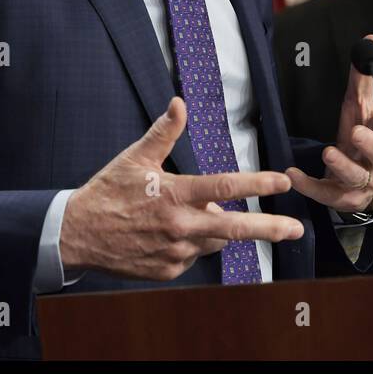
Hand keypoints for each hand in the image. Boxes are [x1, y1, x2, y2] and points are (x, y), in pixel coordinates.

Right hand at [59, 97, 305, 280]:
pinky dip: (193, 243)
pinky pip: (193, 256)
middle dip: (270, 228)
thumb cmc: (107, 192)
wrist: (77, 235)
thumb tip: (180, 103)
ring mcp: (175, 253)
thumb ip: (163, 132)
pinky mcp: (168, 270)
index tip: (282, 182)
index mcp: (174, 194)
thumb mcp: (134, 157)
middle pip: (235, 228)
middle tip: (295, 229)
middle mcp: (180, 226)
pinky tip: (172, 233)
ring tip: (200, 215)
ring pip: (214, 241)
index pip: (224, 187)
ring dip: (219, 229)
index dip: (257, 183)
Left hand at [285, 33, 372, 213]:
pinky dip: (309, 184)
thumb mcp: (360, 110)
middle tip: (357, 132)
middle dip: (371, 143)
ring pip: (354, 176)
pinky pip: (324, 192)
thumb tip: (371, 39)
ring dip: (341, 164)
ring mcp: (358, 181)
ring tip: (328, 152)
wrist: (357, 186)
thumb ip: (363, 79)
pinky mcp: (337, 196)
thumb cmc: (360, 141)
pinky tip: (293, 174)